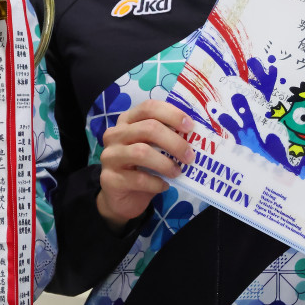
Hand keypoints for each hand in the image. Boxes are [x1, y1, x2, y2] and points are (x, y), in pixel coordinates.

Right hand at [97, 100, 195, 230]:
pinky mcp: (110, 179)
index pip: (149, 107)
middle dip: (175, 142)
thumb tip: (195, 137)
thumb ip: (167, 139)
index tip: (190, 128)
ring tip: (177, 172)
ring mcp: (110, 156)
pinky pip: (139, 179)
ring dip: (166, 164)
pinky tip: (164, 185)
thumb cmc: (142, 168)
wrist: (121, 197)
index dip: (172, 114)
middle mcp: (115, 134)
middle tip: (189, 157)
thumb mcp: (154, 149)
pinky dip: (157, 183)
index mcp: (127, 121)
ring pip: (141, 152)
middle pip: (148, 128)